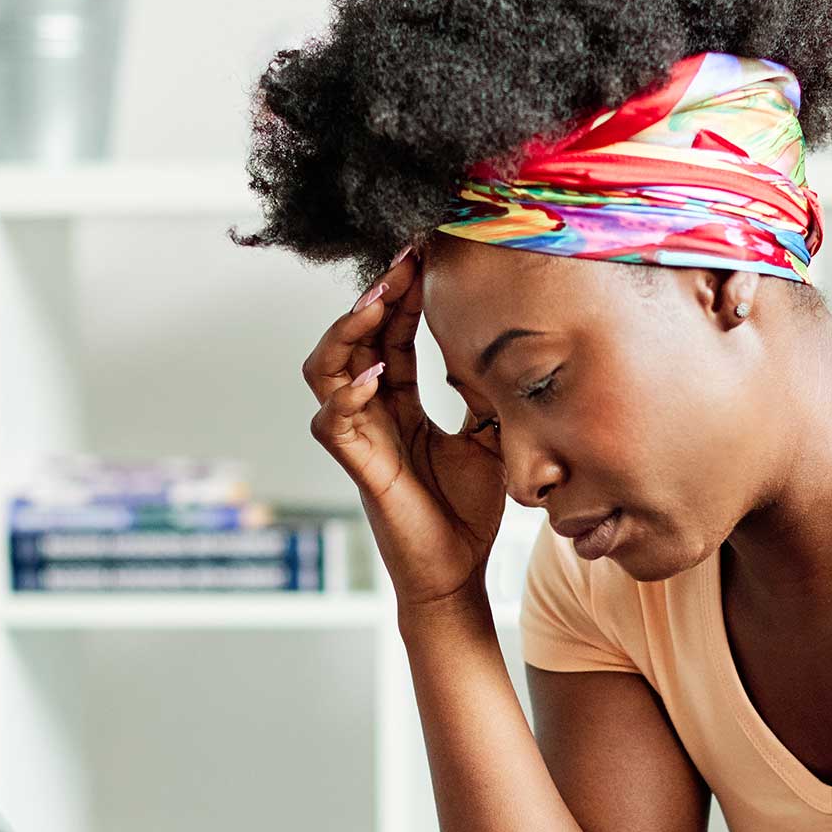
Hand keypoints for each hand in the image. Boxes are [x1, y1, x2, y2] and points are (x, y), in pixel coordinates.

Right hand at [304, 247, 504, 608]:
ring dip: (348, 331)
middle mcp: (373, 413)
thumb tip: (507, 352)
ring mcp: (360, 439)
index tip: (424, 256)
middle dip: (375, 295)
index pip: (391, 335)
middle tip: (402, 260)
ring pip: (324, 370)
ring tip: (377, 301)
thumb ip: (485, 398)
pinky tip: (373, 374)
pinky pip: (332, 424)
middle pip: (354, 338)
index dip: (402, 296)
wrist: (459, 574)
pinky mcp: (358, 469)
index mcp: (401, 403)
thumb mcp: (490, 440)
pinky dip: (347, 395)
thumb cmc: (467, 512)